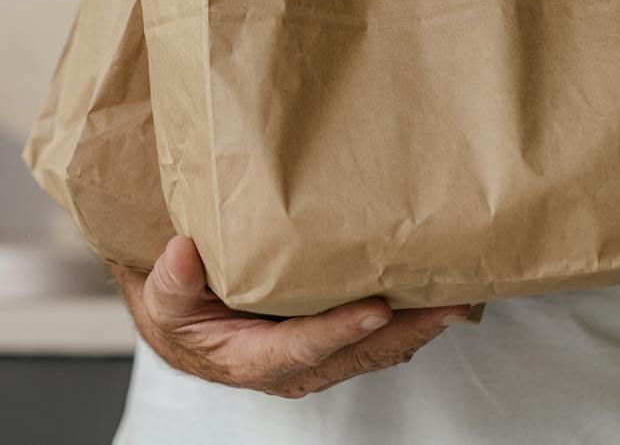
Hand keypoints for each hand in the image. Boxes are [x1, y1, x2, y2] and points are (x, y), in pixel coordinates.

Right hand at [113, 236, 470, 398]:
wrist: (183, 320)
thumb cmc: (177, 309)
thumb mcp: (162, 297)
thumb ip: (172, 281)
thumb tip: (183, 254)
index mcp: (252, 359)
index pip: (302, 348)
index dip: (340, 330)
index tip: (376, 309)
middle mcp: (295, 365)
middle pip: (359, 353)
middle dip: (408, 331)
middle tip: (449, 302)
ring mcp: (319, 355)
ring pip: (377, 348)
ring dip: (419, 326)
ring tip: (457, 295)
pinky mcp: (333, 339)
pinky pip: (378, 336)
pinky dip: (409, 318)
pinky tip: (433, 292)